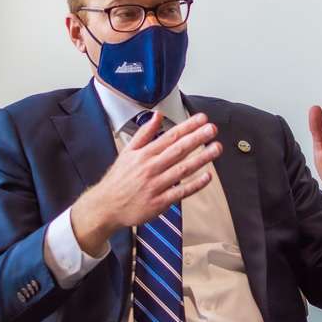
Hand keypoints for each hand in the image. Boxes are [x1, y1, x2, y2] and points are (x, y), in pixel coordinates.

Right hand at [71, 112, 221, 255]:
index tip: (202, 118)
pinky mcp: (159, 202)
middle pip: (178, 150)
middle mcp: (151, 168)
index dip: (187, 127)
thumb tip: (158, 115)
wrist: (105, 206)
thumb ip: (145, 133)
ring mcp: (156, 185)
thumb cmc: (118, 179)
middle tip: (212, 129)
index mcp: (144, 154)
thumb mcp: (127, 152)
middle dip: (197, 138)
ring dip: (201, 158)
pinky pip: (181, 192)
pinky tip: (208, 176)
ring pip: (182, 169)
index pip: (170, 137)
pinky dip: (195, 184)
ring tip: (216, 148)